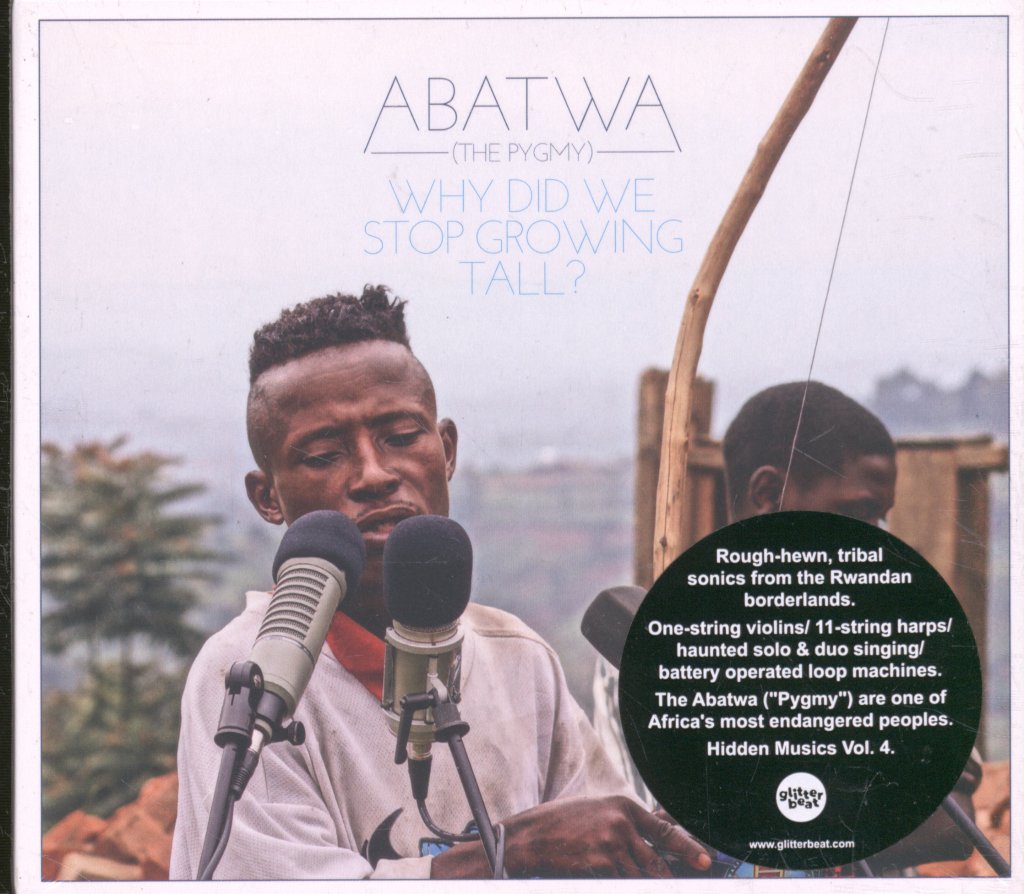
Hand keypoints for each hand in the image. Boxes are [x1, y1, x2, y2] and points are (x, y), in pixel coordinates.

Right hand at [431, 795, 710, 878]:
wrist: (529, 837)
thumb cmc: (559, 823)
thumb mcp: (595, 811)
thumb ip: (623, 821)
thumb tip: (648, 835)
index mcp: (623, 805)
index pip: (664, 829)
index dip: (687, 847)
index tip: (703, 860)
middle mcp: (622, 823)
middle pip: (656, 860)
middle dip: (666, 877)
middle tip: (675, 883)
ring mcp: (612, 844)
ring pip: (640, 877)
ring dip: (640, 883)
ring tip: (637, 880)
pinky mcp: (600, 864)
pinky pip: (621, 883)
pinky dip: (622, 884)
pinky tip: (614, 878)